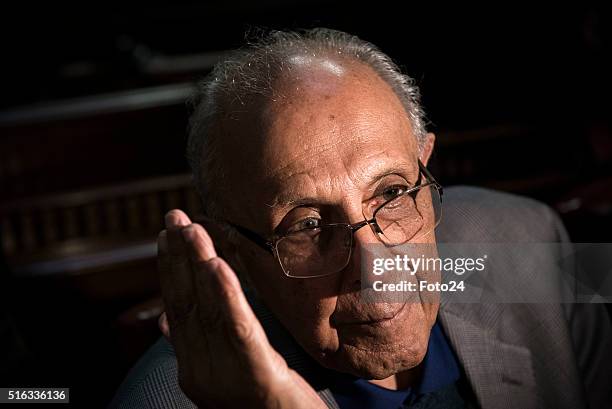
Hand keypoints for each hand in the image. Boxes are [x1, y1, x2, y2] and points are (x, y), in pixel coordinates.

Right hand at [158, 209, 326, 408]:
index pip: (178, 310)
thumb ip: (194, 346)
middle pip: (187, 304)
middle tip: (173, 218)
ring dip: (196, 265)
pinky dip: (226, 295)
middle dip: (178, 257)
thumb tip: (164, 321)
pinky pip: (238, 329)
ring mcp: (225, 375)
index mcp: (194, 367)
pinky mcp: (257, 375)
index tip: (166, 236)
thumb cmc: (262, 407)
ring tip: (189, 229)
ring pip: (208, 310)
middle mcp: (201, 371)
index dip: (170, 271)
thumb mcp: (226, 374)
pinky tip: (216, 266)